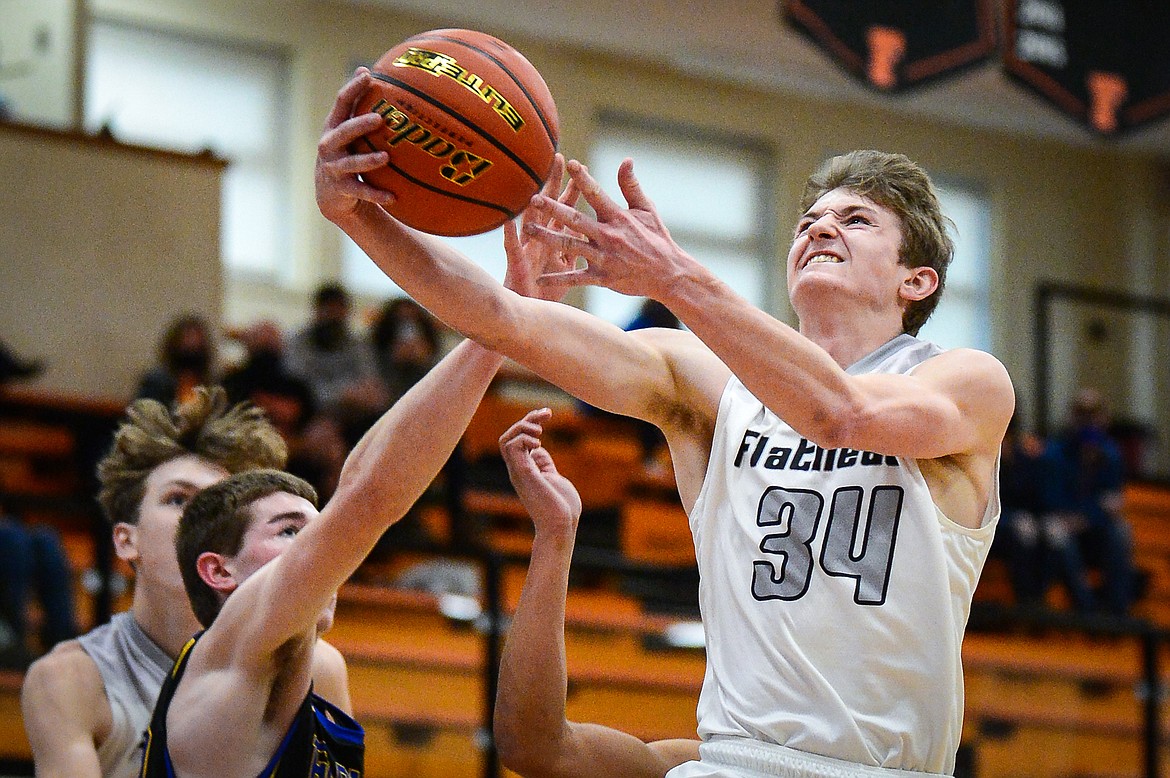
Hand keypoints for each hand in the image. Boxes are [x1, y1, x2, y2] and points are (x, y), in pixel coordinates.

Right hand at [314, 68, 396, 224]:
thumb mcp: (347, 130)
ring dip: (368, 160)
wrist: (331, 193)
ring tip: (386, 157)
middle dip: (359, 125)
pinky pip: (361, 191)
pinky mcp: (342, 189)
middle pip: (344, 132)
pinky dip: (377, 195)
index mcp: (334, 126)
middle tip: (379, 118)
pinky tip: (393, 197)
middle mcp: (330, 145)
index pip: (342, 103)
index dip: (353, 88)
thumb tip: (365, 69)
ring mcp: (334, 167)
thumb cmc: (346, 152)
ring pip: (351, 162)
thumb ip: (355, 105)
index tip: (368, 75)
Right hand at [499, 409, 581, 533]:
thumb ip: (546, 465)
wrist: (561, 526)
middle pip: (508, 436)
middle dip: (526, 420)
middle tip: (546, 414)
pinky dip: (523, 439)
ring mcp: (518, 471)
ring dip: (522, 428)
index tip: (548, 413)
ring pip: (505, 440)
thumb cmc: (563, 507)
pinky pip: (511, 448)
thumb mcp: (555, 478)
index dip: (531, 422)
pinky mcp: (523, 473)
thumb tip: (540, 452)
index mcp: (526, 468)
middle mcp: (518, 469)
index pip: (518, 439)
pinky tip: (539, 444)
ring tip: (540, 432)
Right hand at [502, 154, 579, 301]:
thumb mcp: (567, 267)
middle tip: (558, 158)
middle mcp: (541, 239)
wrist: (534, 314)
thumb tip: (589, 233)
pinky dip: (510, 235)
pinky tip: (508, 221)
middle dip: (554, 183)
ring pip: (530, 222)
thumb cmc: (549, 291)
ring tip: (534, 183)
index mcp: (556, 238)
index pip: (567, 208)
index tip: (580, 166)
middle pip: (549, 206)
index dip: (573, 189)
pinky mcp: (518, 264)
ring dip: (532, 204)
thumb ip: (576, 247)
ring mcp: (528, 249)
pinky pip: (513, 248)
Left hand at [521, 158, 698, 300]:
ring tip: (528, 230)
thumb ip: (631, 186)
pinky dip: (557, 279)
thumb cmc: (657, 239)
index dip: (583, 178)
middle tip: (533, 199)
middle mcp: (608, 236)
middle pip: (575, 219)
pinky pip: (576, 278)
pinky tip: (539, 280)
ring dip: (547, 238)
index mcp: (618, 217)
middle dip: (553, 209)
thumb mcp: (647, 210)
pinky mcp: (602, 277)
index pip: (597, 193)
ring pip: (570, 246)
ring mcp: (604, 257)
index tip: (569, 163)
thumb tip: (625, 160)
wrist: (668, 274)